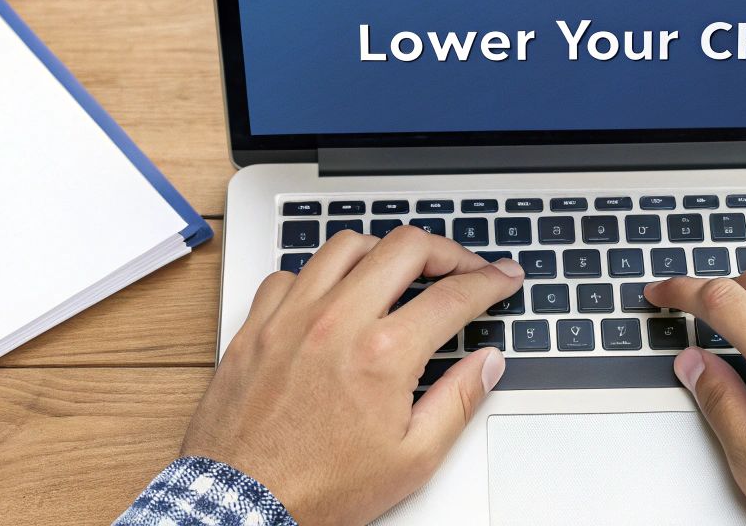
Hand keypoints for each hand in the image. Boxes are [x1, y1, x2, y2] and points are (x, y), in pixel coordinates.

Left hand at [181, 227, 522, 524]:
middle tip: (462, 267)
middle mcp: (337, 322)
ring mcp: (292, 317)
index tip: (503, 277)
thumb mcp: (411, 460)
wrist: (242, 505)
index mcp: (383, 355)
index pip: (454, 295)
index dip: (491, 280)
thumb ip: (457, 402)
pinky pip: (292, 272)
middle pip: (406, 247)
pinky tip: (334, 294)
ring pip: (347, 245)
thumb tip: (486, 364)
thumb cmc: (319, 489)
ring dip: (384, 250)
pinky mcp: (257, 325)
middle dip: (447, 250)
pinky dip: (321, 274)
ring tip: (402, 269)